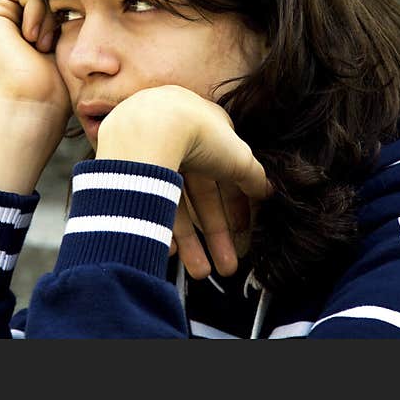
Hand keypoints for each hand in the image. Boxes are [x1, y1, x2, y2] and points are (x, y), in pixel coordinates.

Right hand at [0, 0, 71, 193]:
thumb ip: (68, 7)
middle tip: (50, 43)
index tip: (61, 41)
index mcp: (24, 18)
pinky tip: (32, 39)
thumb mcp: (71, 38)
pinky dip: (38, 8)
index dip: (67, 4)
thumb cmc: (59, 83)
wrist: (35, 105)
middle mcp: (6, 11)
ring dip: (48, 10)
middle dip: (56, 6)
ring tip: (43, 43)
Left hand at [95, 85, 270, 277]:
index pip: (226, 173)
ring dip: (190, 242)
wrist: (148, 127)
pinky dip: (160, 228)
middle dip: (215, 234)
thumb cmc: (200, 134)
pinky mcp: (131, 170)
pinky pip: (150, 203)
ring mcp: (153, 153)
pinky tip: (170, 251)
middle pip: (201, 196)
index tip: (243, 234)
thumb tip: (268, 191)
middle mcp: (179, 140)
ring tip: (200, 273)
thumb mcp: (240, 158)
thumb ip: (255, 177)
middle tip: (226, 266)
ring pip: (175, 204)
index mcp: (207, 129)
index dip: (237, 205)